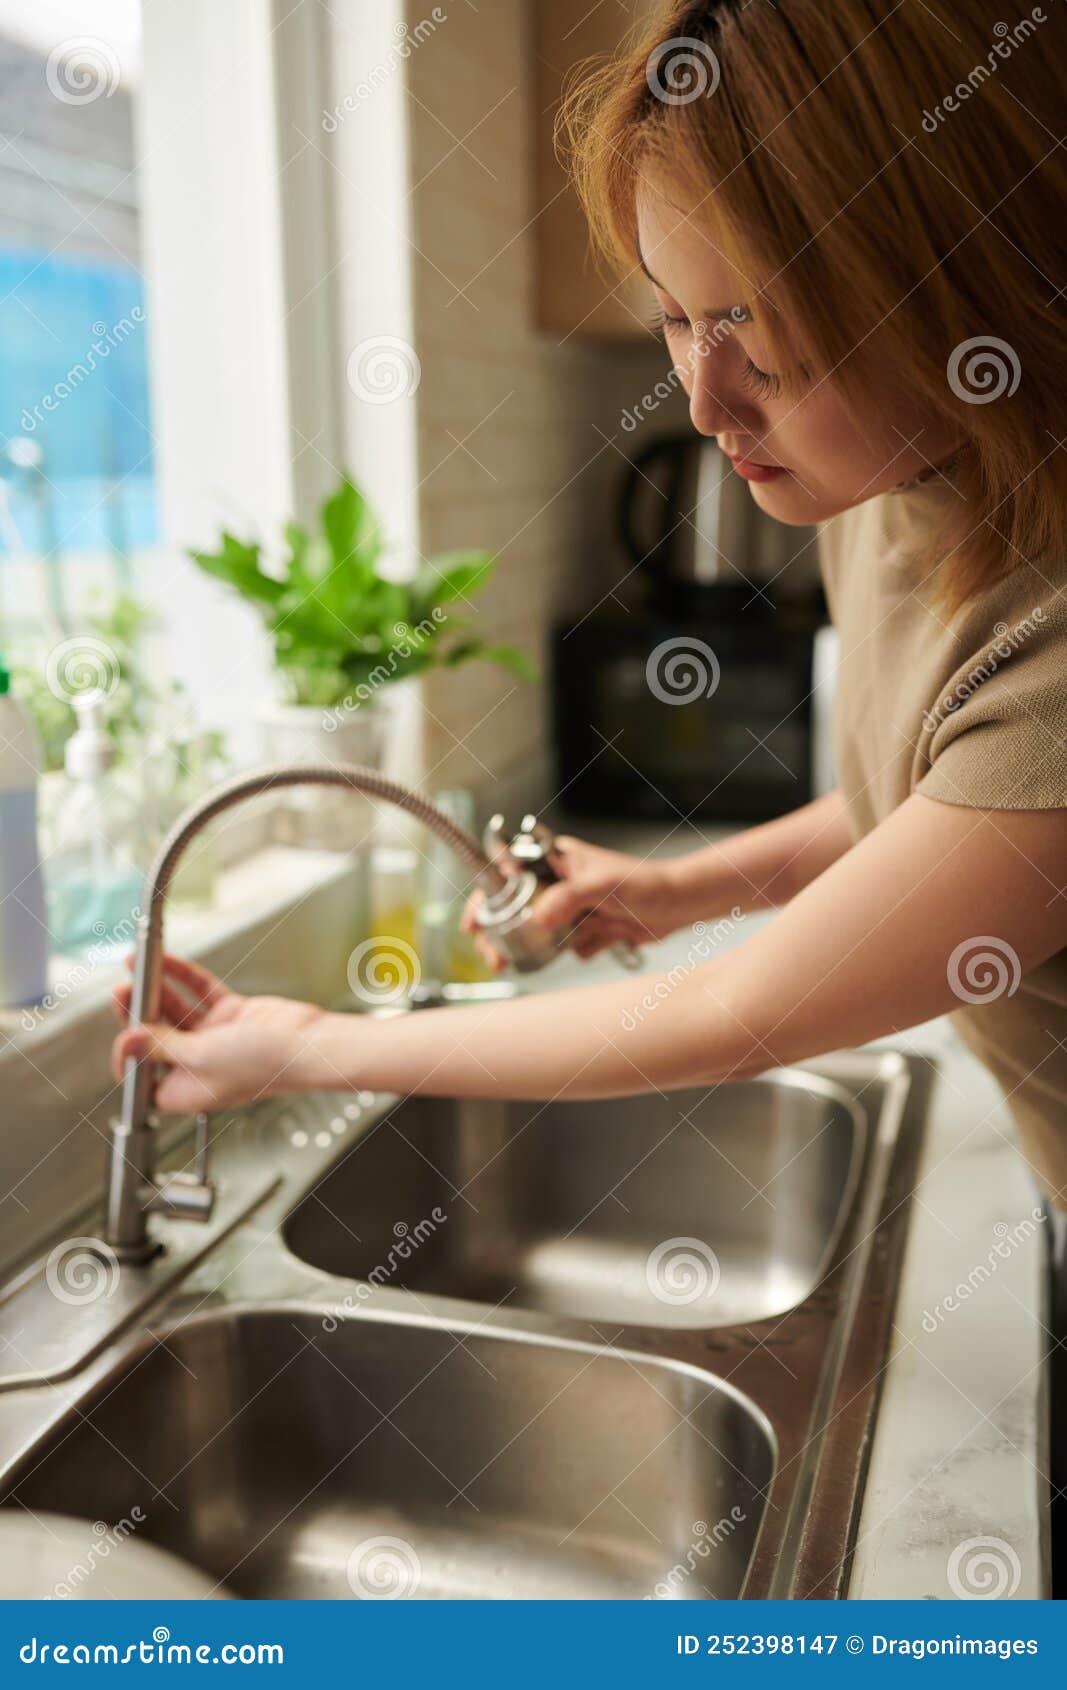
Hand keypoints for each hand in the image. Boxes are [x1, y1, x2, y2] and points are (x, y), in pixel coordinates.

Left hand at [111, 954, 326, 1113]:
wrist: (308, 1044)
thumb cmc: (264, 1064)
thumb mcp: (200, 1056)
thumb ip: (160, 1046)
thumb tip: (127, 1041)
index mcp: (187, 1089)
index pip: (143, 1077)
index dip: (128, 1057)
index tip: (122, 1035)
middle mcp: (198, 1065)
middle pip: (156, 1038)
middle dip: (137, 1014)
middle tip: (122, 991)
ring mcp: (215, 1039)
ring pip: (176, 1011)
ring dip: (157, 990)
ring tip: (136, 968)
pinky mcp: (231, 1016)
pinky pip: (200, 994)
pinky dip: (183, 978)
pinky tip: (168, 962)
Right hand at [462, 836, 683, 968]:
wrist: (681, 905)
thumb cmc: (646, 882)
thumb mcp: (602, 884)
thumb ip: (568, 897)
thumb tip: (537, 918)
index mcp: (555, 860)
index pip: (506, 873)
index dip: (485, 895)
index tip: (474, 922)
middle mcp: (558, 883)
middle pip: (514, 908)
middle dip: (503, 934)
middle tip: (495, 956)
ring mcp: (572, 908)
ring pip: (540, 932)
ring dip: (547, 945)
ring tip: (559, 947)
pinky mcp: (586, 929)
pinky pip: (568, 947)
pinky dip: (580, 949)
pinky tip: (604, 939)